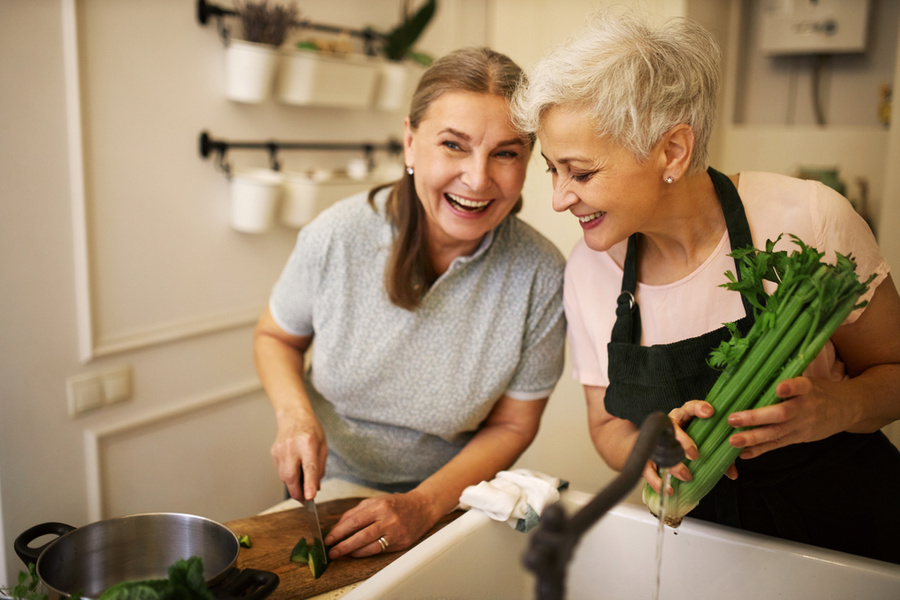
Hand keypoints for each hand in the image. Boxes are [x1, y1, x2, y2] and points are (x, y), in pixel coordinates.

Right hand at [270, 413, 326, 500]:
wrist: (293, 416)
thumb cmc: (311, 430)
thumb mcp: (323, 446)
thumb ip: (320, 468)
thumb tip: (315, 488)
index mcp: (308, 443)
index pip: (309, 467)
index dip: (309, 484)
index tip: (310, 498)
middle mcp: (291, 447)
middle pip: (290, 477)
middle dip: (297, 492)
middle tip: (305, 500)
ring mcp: (280, 450)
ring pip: (284, 477)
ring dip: (293, 484)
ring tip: (302, 481)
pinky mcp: (273, 454)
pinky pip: (281, 471)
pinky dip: (289, 475)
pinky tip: (295, 468)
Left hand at [324, 491, 438, 559]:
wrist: (423, 508)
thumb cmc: (396, 504)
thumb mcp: (376, 501)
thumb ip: (356, 512)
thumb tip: (337, 526)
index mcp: (380, 506)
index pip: (354, 521)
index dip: (339, 532)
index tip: (328, 538)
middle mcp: (389, 519)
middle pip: (361, 535)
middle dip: (343, 545)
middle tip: (331, 551)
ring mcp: (396, 532)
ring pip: (370, 546)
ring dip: (352, 551)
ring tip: (341, 553)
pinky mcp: (401, 543)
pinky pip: (379, 550)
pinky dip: (365, 553)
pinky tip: (356, 553)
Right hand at [643, 400, 737, 494]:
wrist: (652, 444)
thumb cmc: (684, 441)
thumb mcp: (702, 444)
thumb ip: (718, 456)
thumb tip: (733, 474)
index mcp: (683, 418)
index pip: (690, 408)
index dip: (699, 408)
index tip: (710, 412)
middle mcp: (667, 426)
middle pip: (672, 427)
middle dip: (683, 441)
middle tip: (694, 455)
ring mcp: (655, 440)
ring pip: (660, 449)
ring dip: (673, 463)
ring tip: (686, 475)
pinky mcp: (645, 456)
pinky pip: (648, 468)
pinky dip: (658, 480)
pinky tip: (670, 488)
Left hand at [727, 376, 853, 458]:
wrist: (848, 409)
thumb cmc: (820, 390)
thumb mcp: (809, 379)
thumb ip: (789, 378)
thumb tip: (756, 368)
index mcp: (808, 388)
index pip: (801, 386)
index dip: (791, 387)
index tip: (779, 387)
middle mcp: (805, 408)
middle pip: (781, 414)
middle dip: (756, 418)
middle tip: (732, 419)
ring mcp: (802, 426)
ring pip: (777, 433)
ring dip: (753, 438)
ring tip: (733, 440)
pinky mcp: (799, 438)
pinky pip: (778, 444)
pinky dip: (760, 450)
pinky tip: (744, 453)